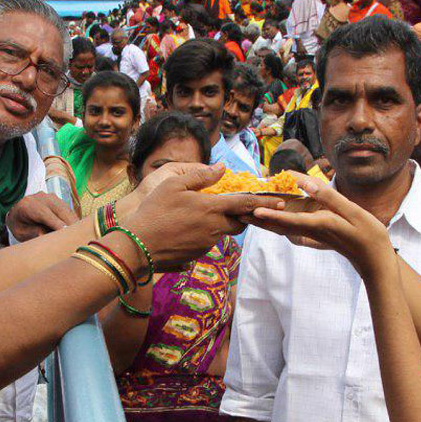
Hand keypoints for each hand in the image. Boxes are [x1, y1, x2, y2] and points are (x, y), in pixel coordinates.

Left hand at [5, 192, 78, 241]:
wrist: (19, 214)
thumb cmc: (20, 226)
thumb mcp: (21, 233)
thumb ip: (32, 233)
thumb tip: (45, 235)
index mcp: (27, 205)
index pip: (44, 213)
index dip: (56, 222)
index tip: (65, 232)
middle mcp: (40, 198)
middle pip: (58, 209)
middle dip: (69, 223)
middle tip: (78, 237)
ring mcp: (50, 197)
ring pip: (66, 209)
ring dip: (74, 222)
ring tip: (81, 235)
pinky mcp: (58, 200)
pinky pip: (68, 210)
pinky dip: (74, 220)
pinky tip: (78, 230)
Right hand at [125, 163, 273, 269]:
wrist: (138, 247)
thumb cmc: (154, 212)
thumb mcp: (174, 185)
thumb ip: (200, 176)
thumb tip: (221, 167)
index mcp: (212, 208)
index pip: (246, 204)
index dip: (265, 202)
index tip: (281, 202)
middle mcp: (215, 228)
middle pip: (241, 222)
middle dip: (246, 215)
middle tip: (246, 208)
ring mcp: (207, 243)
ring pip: (225, 232)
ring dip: (226, 223)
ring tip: (213, 215)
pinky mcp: (198, 254)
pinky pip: (210, 241)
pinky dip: (209, 232)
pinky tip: (192, 227)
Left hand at [248, 172, 393, 273]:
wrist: (373, 259)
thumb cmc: (367, 234)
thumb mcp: (352, 212)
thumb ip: (328, 197)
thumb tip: (307, 185)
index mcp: (318, 225)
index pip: (289, 219)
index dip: (270, 215)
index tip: (253, 211)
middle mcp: (311, 232)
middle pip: (278, 225)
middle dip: (258, 219)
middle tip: (238, 211)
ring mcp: (312, 236)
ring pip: (282, 228)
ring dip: (265, 222)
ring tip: (247, 214)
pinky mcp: (315, 237)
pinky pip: (291, 229)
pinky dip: (278, 222)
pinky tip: (272, 219)